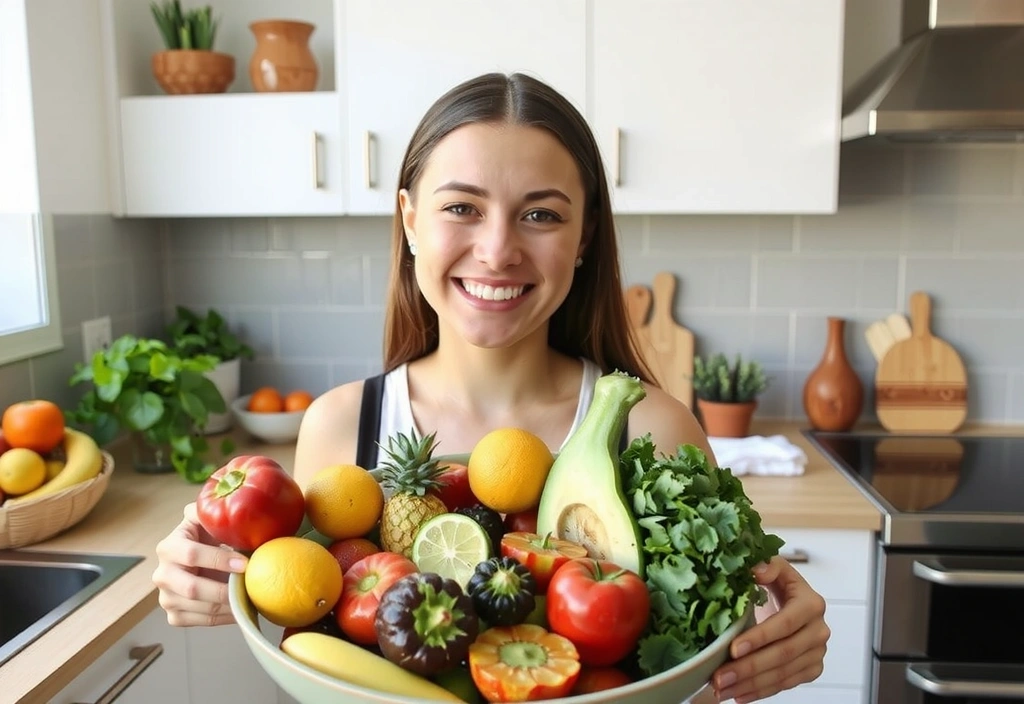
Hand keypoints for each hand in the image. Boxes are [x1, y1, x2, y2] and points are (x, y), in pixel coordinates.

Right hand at [152, 501, 248, 626]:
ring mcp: (166, 597)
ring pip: (199, 608)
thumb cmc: (207, 536)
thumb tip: (222, 498)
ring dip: (229, 606)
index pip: (192, 555)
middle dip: (224, 589)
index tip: (246, 563)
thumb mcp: (205, 518)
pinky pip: (202, 622)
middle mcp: (162, 574)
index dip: (219, 560)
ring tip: (252, 598)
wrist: (198, 559)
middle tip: (249, 587)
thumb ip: (208, 508)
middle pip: (192, 589)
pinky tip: (241, 608)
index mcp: (169, 547)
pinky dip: (225, 618)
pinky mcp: (175, 615)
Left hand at [711, 557, 829, 702]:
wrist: (792, 599)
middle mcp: (818, 630)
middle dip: (749, 668)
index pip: (784, 624)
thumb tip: (756, 569)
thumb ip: (767, 564)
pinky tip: (739, 694)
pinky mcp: (811, 669)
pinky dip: (761, 692)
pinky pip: (785, 684)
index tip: (734, 649)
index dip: (760, 637)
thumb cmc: (778, 583)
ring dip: (750, 685)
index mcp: (811, 603)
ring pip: (783, 674)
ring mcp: (816, 653)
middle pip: (783, 654)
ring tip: (721, 689)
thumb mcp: (774, 567)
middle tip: (720, 677)